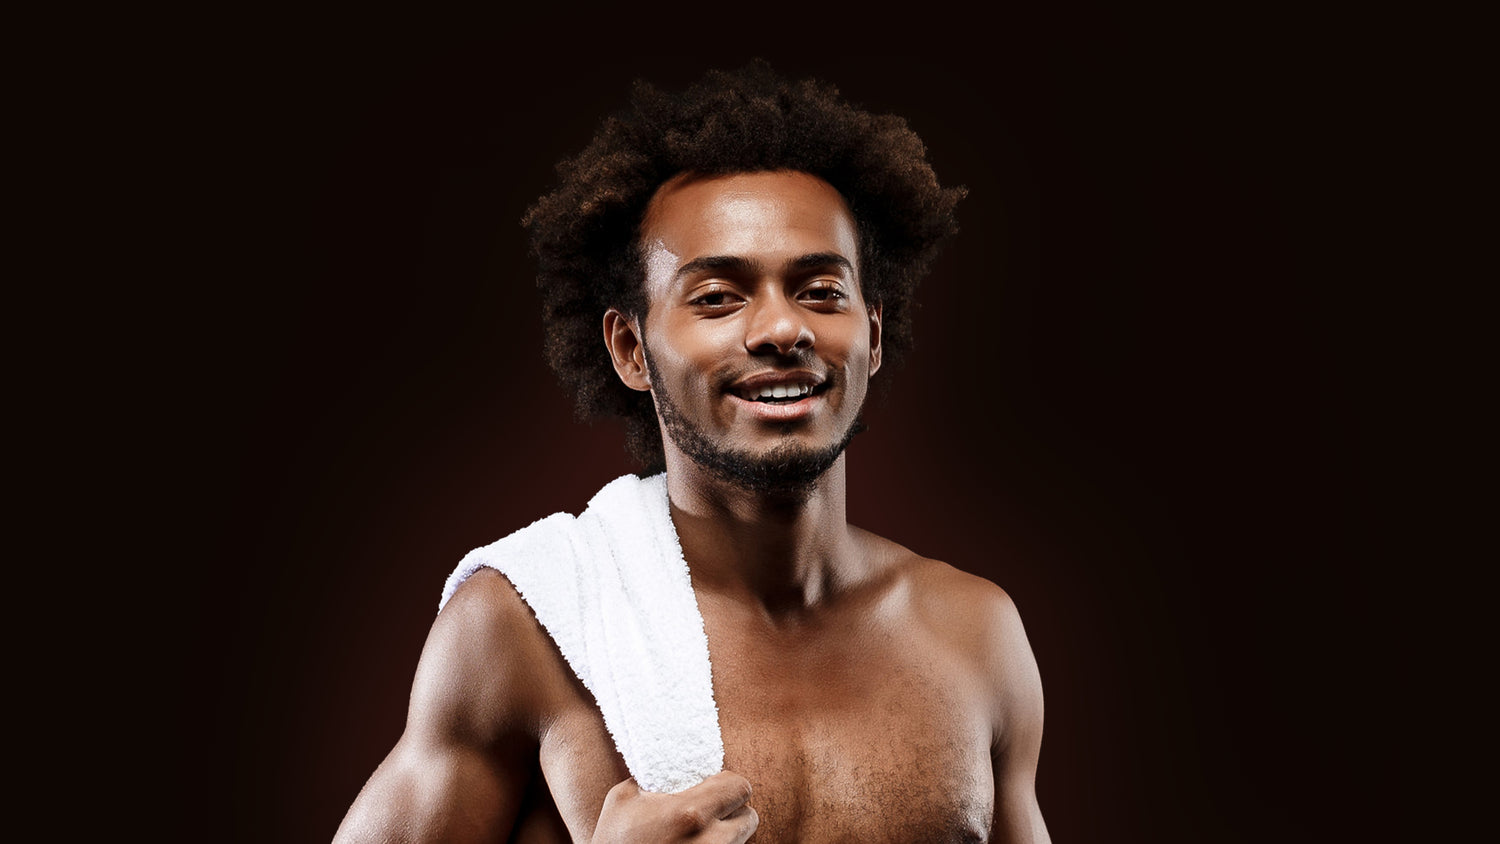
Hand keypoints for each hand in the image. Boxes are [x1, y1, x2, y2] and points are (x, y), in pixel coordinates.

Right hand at [592, 771, 758, 842]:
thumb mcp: (622, 800)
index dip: (729, 782)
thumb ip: (650, 778)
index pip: (739, 787)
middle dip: (733, 810)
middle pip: (749, 817)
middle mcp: (710, 840)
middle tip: (713, 809)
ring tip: (700, 832)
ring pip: (740, 840)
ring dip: (726, 833)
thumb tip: (668, 769)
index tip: (715, 785)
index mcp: (690, 813)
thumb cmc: (614, 842)